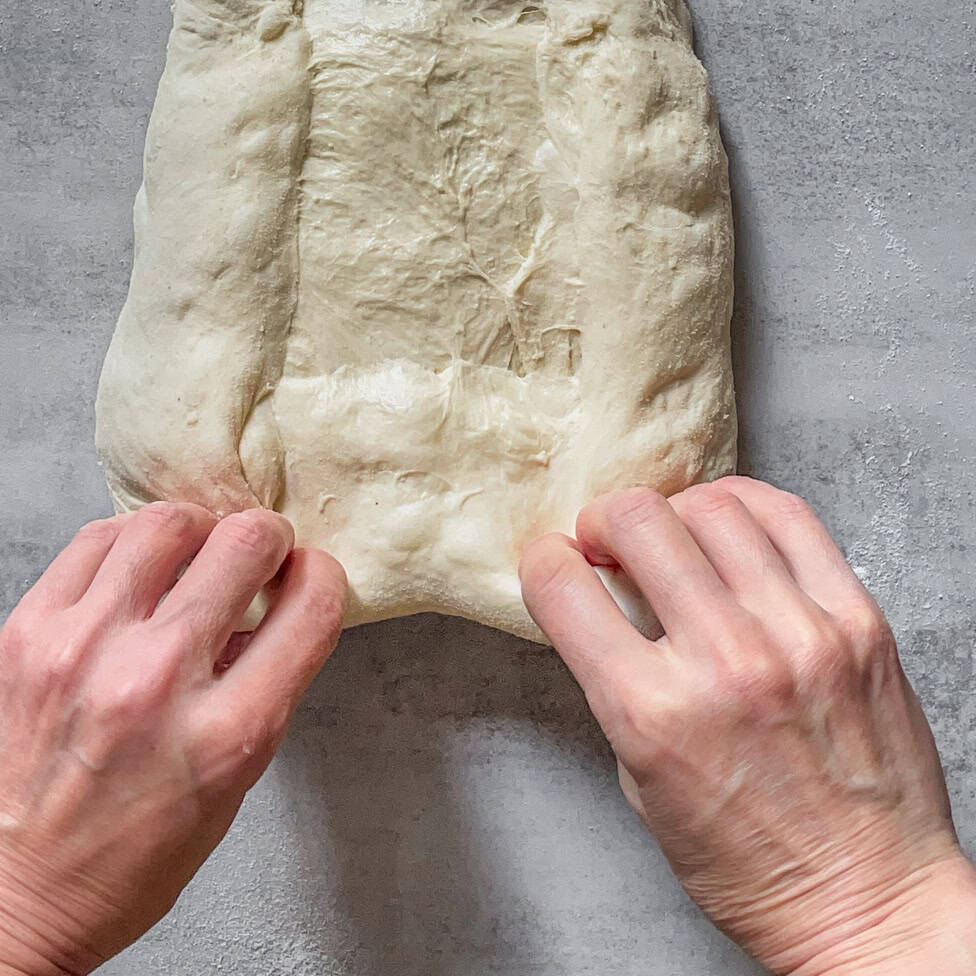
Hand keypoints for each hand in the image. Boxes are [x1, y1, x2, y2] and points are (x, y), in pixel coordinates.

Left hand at [0, 504, 345, 975]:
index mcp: (226, 737)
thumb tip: (270, 610)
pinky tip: (134, 564)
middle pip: (244, 543)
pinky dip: (128, 540)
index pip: (311, 607)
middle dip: (263, 539)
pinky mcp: (27, 629)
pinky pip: (95, 538)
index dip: (321, 576)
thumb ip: (256, 698)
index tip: (306, 576)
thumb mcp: (222, 799)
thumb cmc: (112, 869)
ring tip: (192, 552)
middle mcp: (158, 680)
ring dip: (196, 529)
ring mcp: (85, 647)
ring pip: (167, 522)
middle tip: (254, 554)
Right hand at [521, 477, 975, 975]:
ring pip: (711, 505)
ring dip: (673, 512)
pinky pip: (790, 518)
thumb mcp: (641, 784)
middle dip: (603, 521)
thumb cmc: (751, 863)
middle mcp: (725, 663)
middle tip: (607, 541)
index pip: (564, 588)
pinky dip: (745, 505)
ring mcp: (798, 635)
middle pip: (636, 522)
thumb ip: (617, 686)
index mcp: (653, 714)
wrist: (867, 904)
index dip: (543, 562)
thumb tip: (606, 598)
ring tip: (674, 536)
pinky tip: (730, 524)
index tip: (552, 562)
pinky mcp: (857, 621)